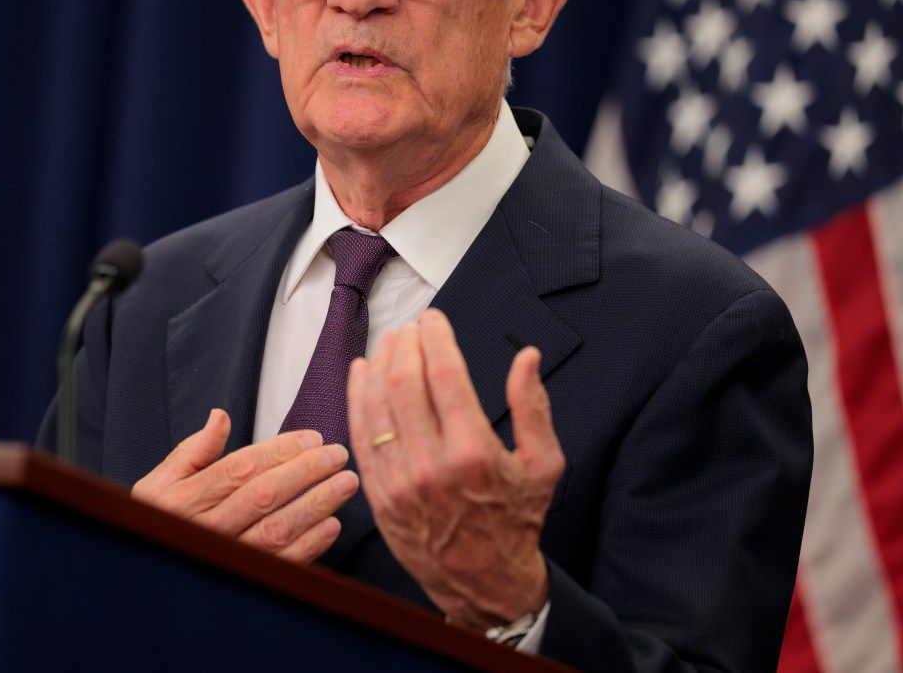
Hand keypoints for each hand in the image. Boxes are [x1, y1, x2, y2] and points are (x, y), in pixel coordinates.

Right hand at [131, 409, 359, 562]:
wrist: (145, 574)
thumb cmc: (155, 520)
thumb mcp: (161, 481)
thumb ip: (193, 451)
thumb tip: (220, 416)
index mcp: (186, 498)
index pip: (241, 468)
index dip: (280, 451)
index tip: (312, 437)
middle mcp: (206, 529)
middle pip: (264, 495)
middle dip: (307, 471)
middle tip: (338, 454)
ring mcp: (226, 557)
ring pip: (278, 529)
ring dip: (316, 505)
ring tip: (346, 483)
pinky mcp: (244, 582)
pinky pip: (281, 565)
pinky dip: (310, 545)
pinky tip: (331, 525)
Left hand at [347, 308, 564, 629]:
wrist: (484, 583)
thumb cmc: (517, 520)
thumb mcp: (544, 466)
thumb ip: (534, 407)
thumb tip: (526, 356)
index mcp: (474, 453)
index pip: (444, 376)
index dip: (435, 339)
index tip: (434, 319)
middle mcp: (432, 465)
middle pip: (405, 384)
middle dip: (406, 345)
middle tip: (411, 326)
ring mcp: (399, 481)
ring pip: (377, 405)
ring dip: (380, 364)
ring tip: (389, 341)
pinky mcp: (379, 495)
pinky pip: (361, 435)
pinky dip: (357, 398)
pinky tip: (362, 373)